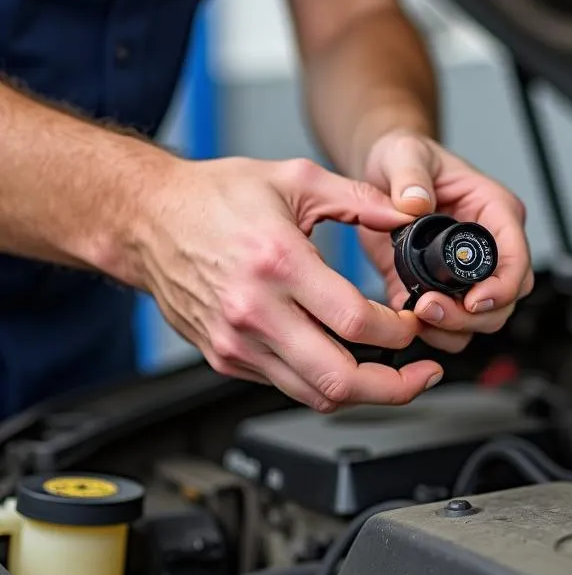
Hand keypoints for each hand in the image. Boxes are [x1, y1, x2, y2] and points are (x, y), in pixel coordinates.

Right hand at [133, 156, 442, 411]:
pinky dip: (323, 382)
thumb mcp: (294, 179)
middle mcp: (255, 312)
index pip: (355, 322)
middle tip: (421, 375)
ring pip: (314, 395)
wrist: (146, 220)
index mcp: (278, 263)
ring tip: (393, 377)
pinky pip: (286, 386)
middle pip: (339, 379)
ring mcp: (237, 342)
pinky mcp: (225, 358)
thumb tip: (406, 211)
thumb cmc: (214, 197)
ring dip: (363, 393)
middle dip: (395, 386)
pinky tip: (344, 361)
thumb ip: (358, 197)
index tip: (413, 321)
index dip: (399, 332)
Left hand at [358, 131, 532, 352]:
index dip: (502, 286)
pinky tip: (409, 318)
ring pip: (483, 319)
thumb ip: (410, 176)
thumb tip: (415, 203)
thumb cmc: (406, 158)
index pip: (517, 257)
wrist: (382, 175)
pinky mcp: (441, 290)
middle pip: (505, 299)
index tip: (473, 300)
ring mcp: (467, 273)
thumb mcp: (405, 155)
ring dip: (454, 328)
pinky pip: (452, 326)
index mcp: (494, 212)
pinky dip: (435, 332)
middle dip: (472, 314)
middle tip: (431, 309)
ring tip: (419, 315)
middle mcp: (488, 247)